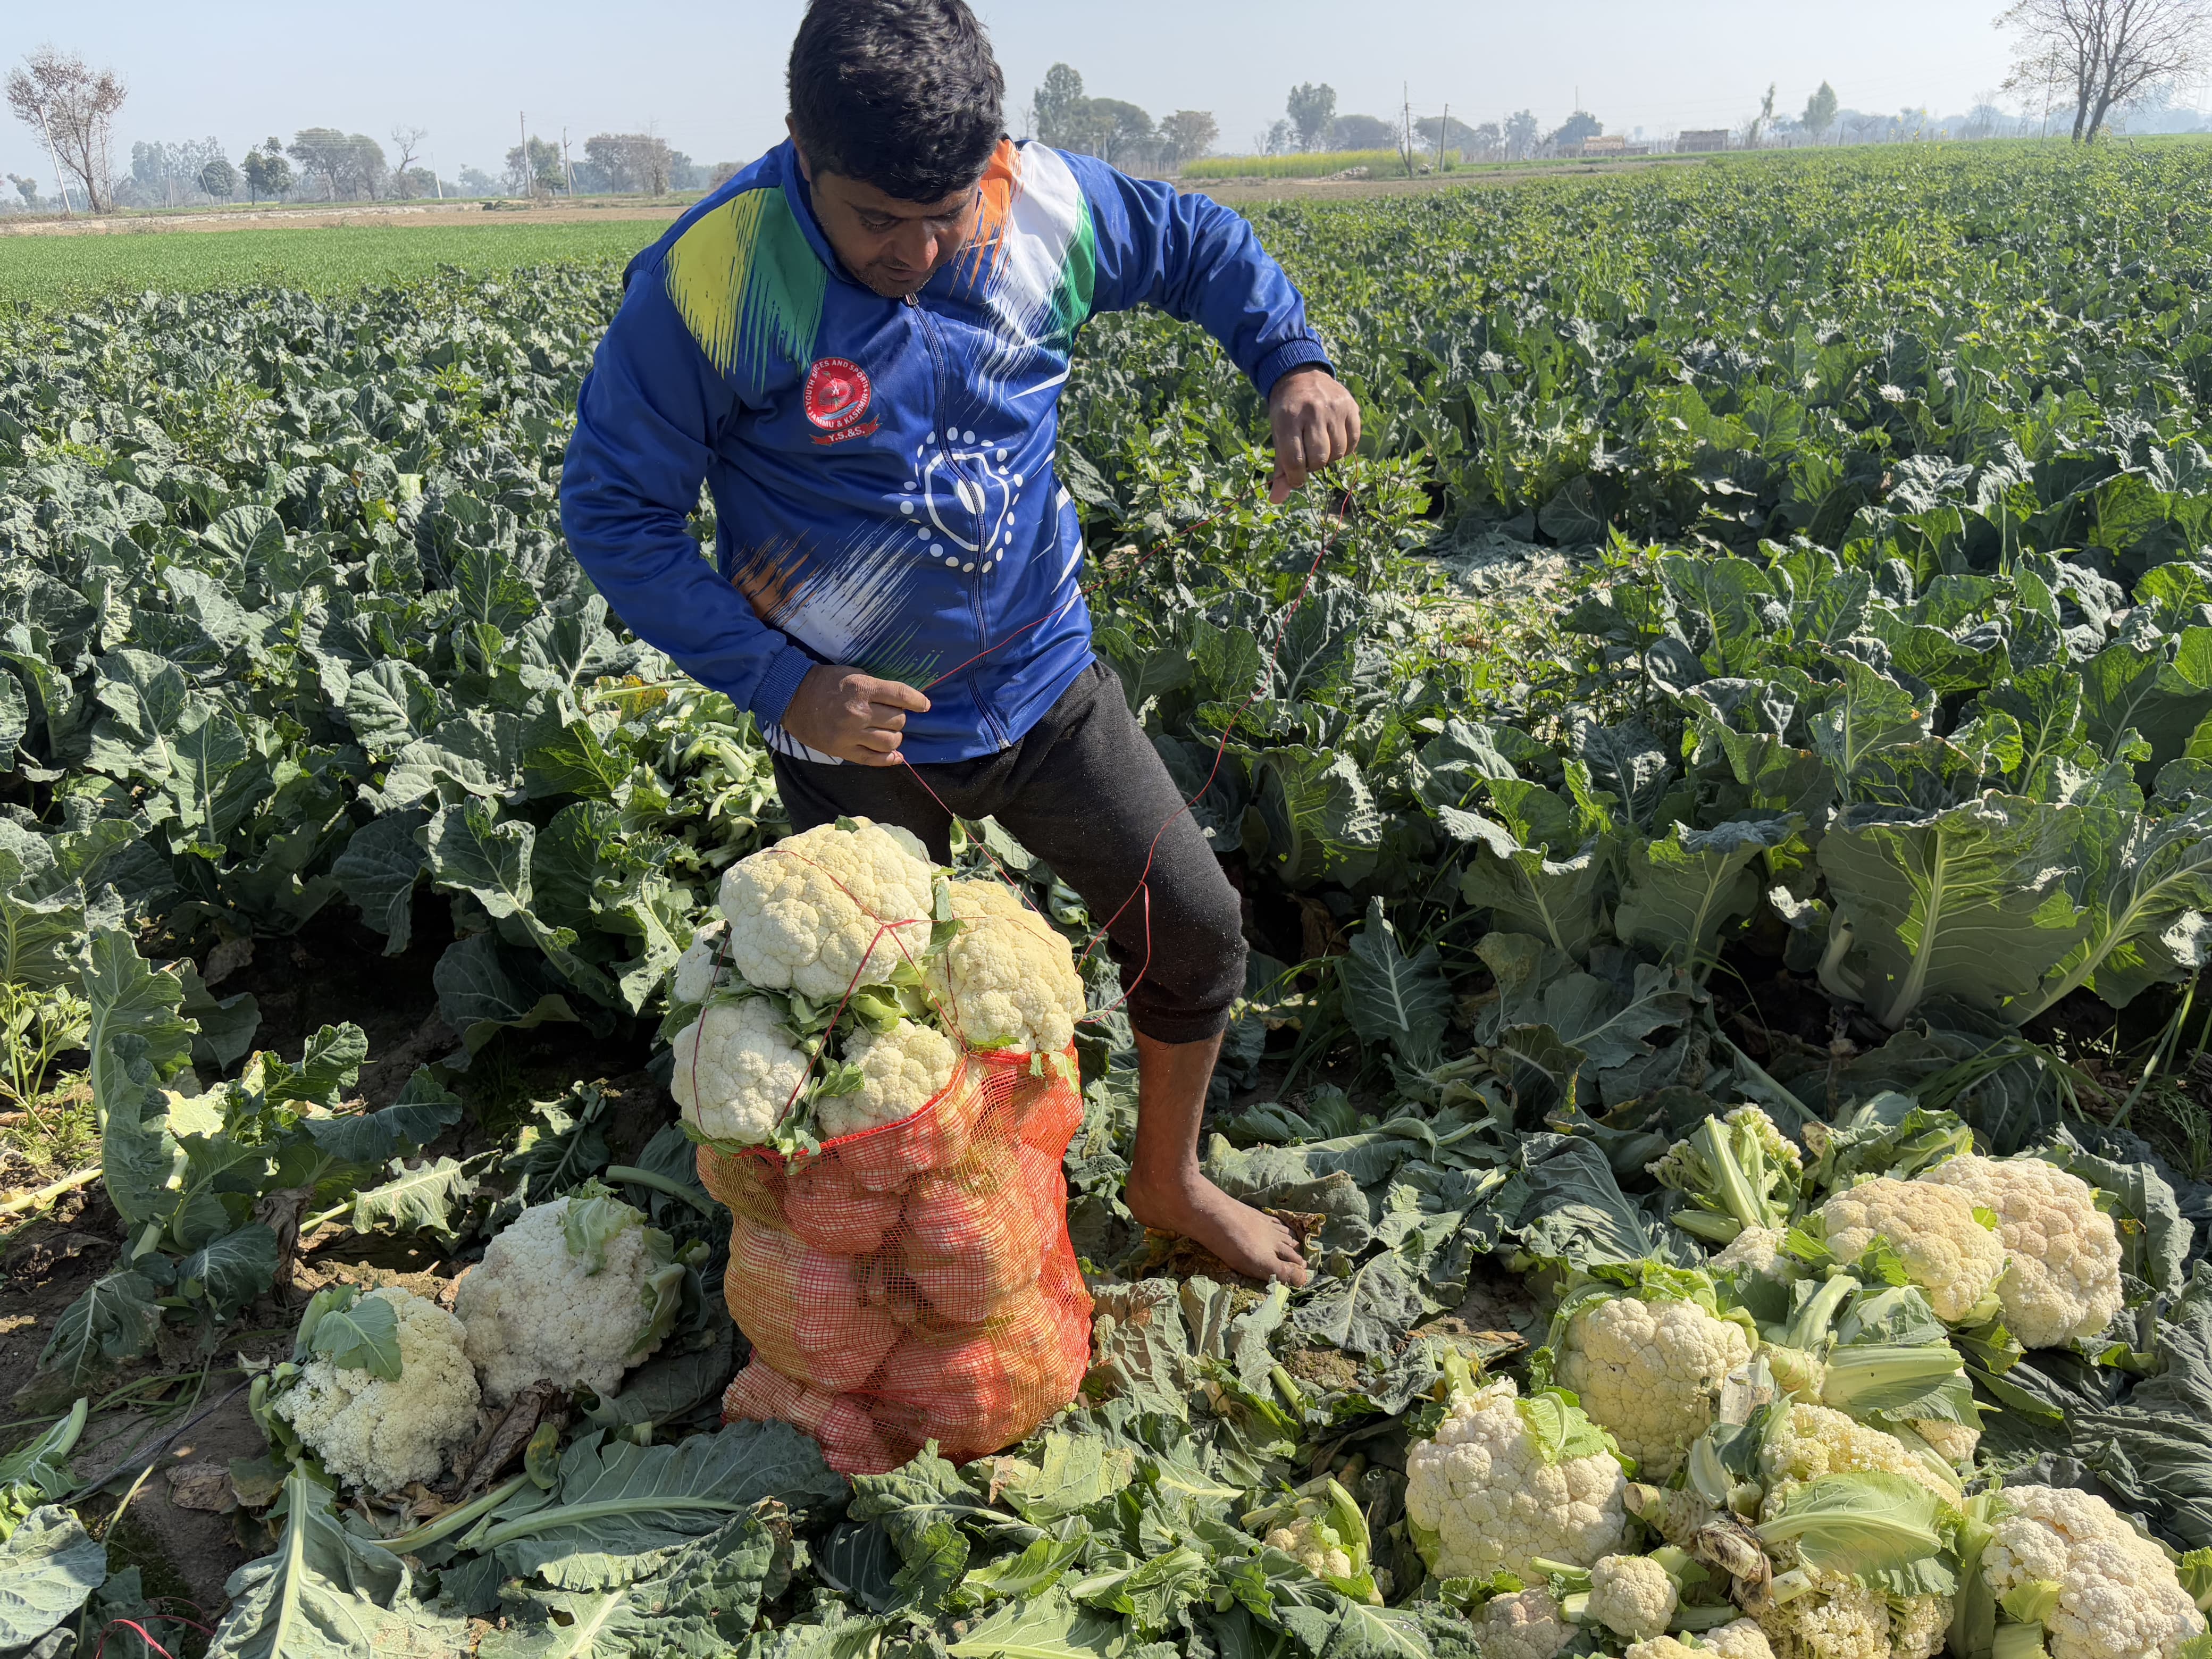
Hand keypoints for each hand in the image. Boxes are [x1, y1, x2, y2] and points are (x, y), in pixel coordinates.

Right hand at [780, 665, 929, 766]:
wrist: (792, 698)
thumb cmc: (824, 683)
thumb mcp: (852, 674)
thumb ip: (875, 687)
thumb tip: (900, 699)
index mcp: (862, 688)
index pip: (900, 695)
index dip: (917, 701)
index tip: (924, 705)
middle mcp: (858, 712)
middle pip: (898, 720)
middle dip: (900, 718)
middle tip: (893, 716)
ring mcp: (850, 734)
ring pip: (890, 741)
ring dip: (895, 737)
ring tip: (890, 733)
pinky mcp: (843, 750)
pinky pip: (873, 760)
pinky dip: (889, 759)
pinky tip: (896, 756)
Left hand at [1267, 367, 1361, 502]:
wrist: (1300, 376)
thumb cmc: (1287, 413)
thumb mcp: (1278, 435)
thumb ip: (1280, 467)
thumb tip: (1277, 500)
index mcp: (1288, 419)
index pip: (1295, 460)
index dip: (1296, 477)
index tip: (1296, 478)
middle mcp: (1312, 411)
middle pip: (1319, 458)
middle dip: (1313, 466)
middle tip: (1308, 457)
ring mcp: (1334, 408)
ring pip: (1338, 452)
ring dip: (1329, 457)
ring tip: (1321, 447)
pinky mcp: (1351, 407)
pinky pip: (1353, 441)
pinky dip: (1344, 448)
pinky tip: (1334, 440)